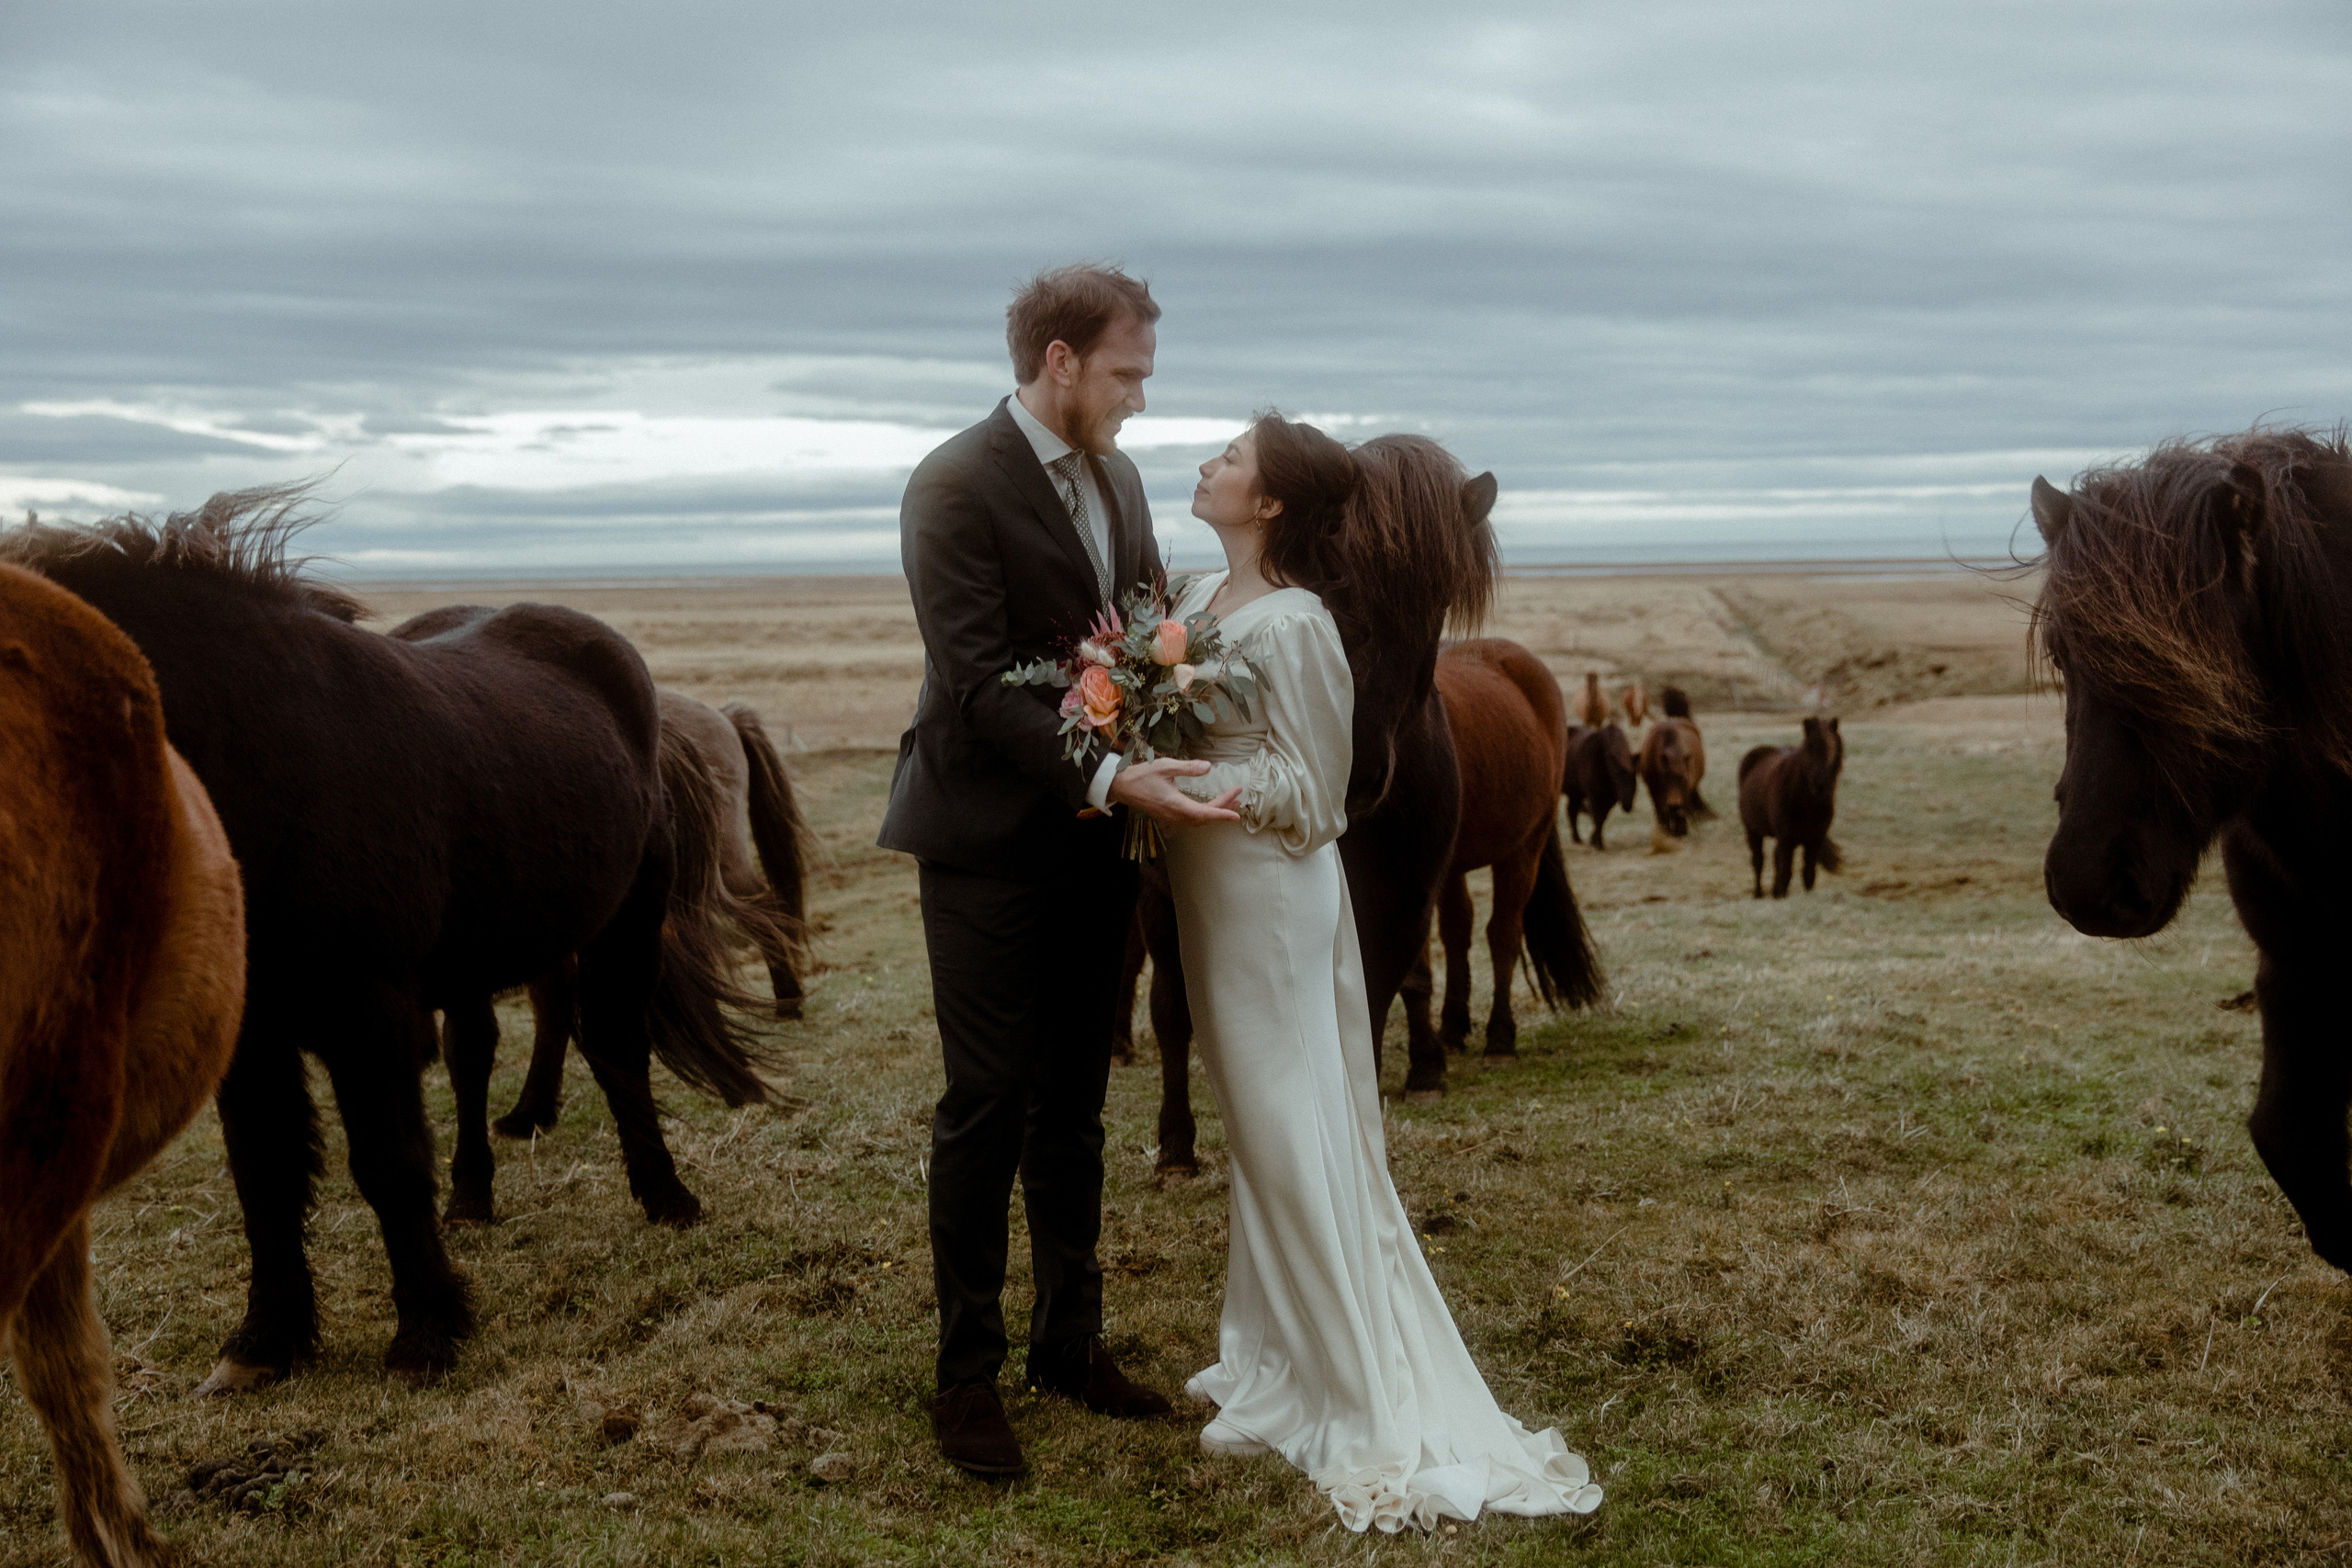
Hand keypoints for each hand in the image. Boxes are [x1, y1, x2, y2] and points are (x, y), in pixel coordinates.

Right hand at [1108, 757, 1241, 828]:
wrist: (1121, 787)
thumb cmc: (1141, 775)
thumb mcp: (1165, 767)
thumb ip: (1187, 768)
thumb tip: (1208, 767)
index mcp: (1176, 805)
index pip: (1205, 812)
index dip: (1222, 814)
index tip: (1237, 815)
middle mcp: (1175, 816)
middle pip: (1205, 818)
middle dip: (1223, 809)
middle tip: (1238, 797)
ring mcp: (1171, 819)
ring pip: (1198, 821)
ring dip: (1215, 813)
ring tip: (1230, 803)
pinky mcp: (1168, 817)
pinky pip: (1190, 821)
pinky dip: (1204, 816)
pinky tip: (1208, 809)